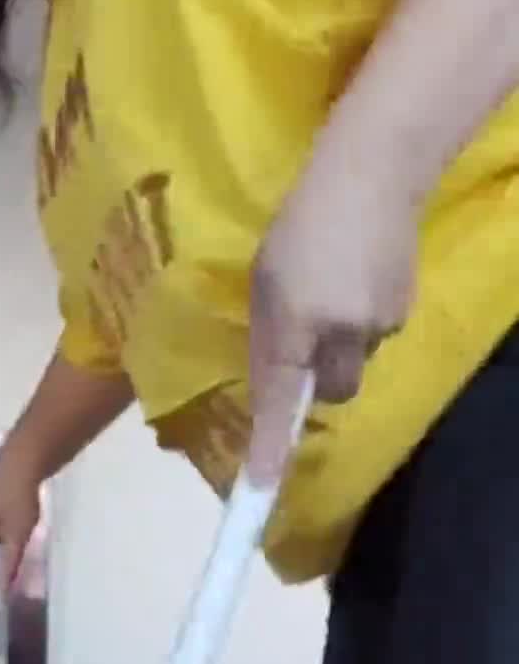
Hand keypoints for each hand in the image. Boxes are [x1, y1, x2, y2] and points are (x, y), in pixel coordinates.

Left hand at [248, 177, 416, 483]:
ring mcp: (378, 324)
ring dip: (339, 342)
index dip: (270, 446)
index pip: (280, 398)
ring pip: (353, 360)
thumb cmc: (300, 222)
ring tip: (332, 286)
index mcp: (294, 323)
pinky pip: (374, 335)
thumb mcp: (265, 277)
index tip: (258, 488)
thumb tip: (274, 383)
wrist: (372, 176)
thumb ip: (269, 334)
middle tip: (304, 338)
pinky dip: (361, 319)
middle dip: (316, 379)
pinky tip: (357, 277)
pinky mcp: (404, 310)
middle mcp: (339, 333)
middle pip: (331, 392)